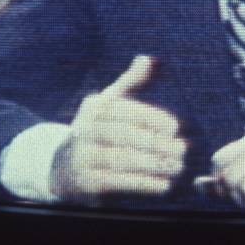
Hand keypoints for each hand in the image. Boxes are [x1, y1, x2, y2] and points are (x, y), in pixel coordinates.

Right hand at [50, 55, 186, 201]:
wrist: (63, 166)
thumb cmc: (97, 130)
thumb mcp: (108, 104)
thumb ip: (129, 82)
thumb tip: (145, 59)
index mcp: (94, 108)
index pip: (125, 110)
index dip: (151, 118)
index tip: (174, 127)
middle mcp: (83, 130)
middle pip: (125, 136)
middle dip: (156, 143)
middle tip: (181, 149)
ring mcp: (81, 156)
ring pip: (122, 160)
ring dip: (153, 164)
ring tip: (176, 167)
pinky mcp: (84, 181)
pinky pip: (117, 182)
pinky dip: (143, 184)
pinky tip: (163, 185)